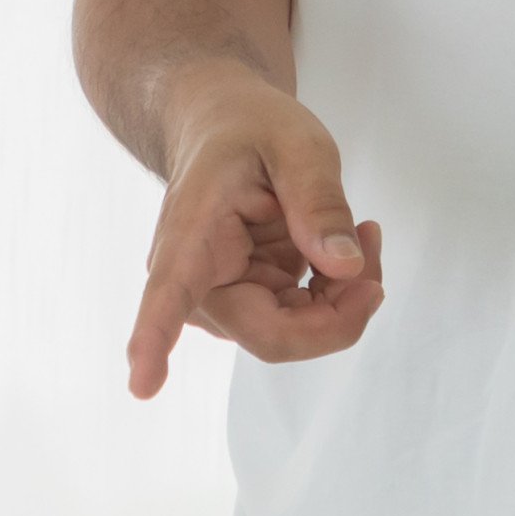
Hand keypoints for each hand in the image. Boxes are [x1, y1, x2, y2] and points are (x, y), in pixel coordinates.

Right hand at [128, 77, 381, 399]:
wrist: (225, 129)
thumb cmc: (248, 130)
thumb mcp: (295, 143)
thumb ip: (319, 201)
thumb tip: (344, 267)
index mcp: (189, 236)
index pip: (169, 297)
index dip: (156, 342)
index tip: (142, 385)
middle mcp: (198, 287)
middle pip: (272, 335)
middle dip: (338, 309)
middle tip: (372, 241)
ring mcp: (226, 305)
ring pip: (296, 336)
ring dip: (344, 297)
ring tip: (360, 231)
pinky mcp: (253, 308)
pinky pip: (306, 325)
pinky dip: (340, 295)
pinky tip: (344, 250)